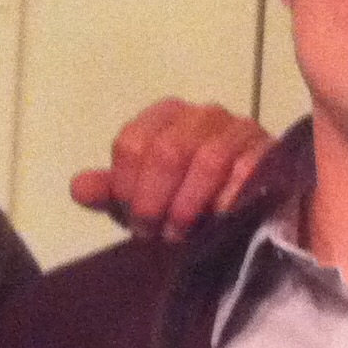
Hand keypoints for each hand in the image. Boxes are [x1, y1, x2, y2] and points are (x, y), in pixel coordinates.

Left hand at [71, 98, 272, 240]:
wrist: (247, 210)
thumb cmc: (187, 198)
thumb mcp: (143, 198)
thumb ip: (111, 191)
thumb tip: (79, 189)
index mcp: (165, 116)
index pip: (132, 142)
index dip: (127, 186)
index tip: (132, 217)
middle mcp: (201, 114)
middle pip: (167, 150)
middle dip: (155, 200)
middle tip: (153, 232)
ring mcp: (238, 128)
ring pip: (208, 160)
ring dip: (188, 206)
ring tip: (180, 233)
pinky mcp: (269, 151)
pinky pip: (245, 172)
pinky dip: (226, 202)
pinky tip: (216, 221)